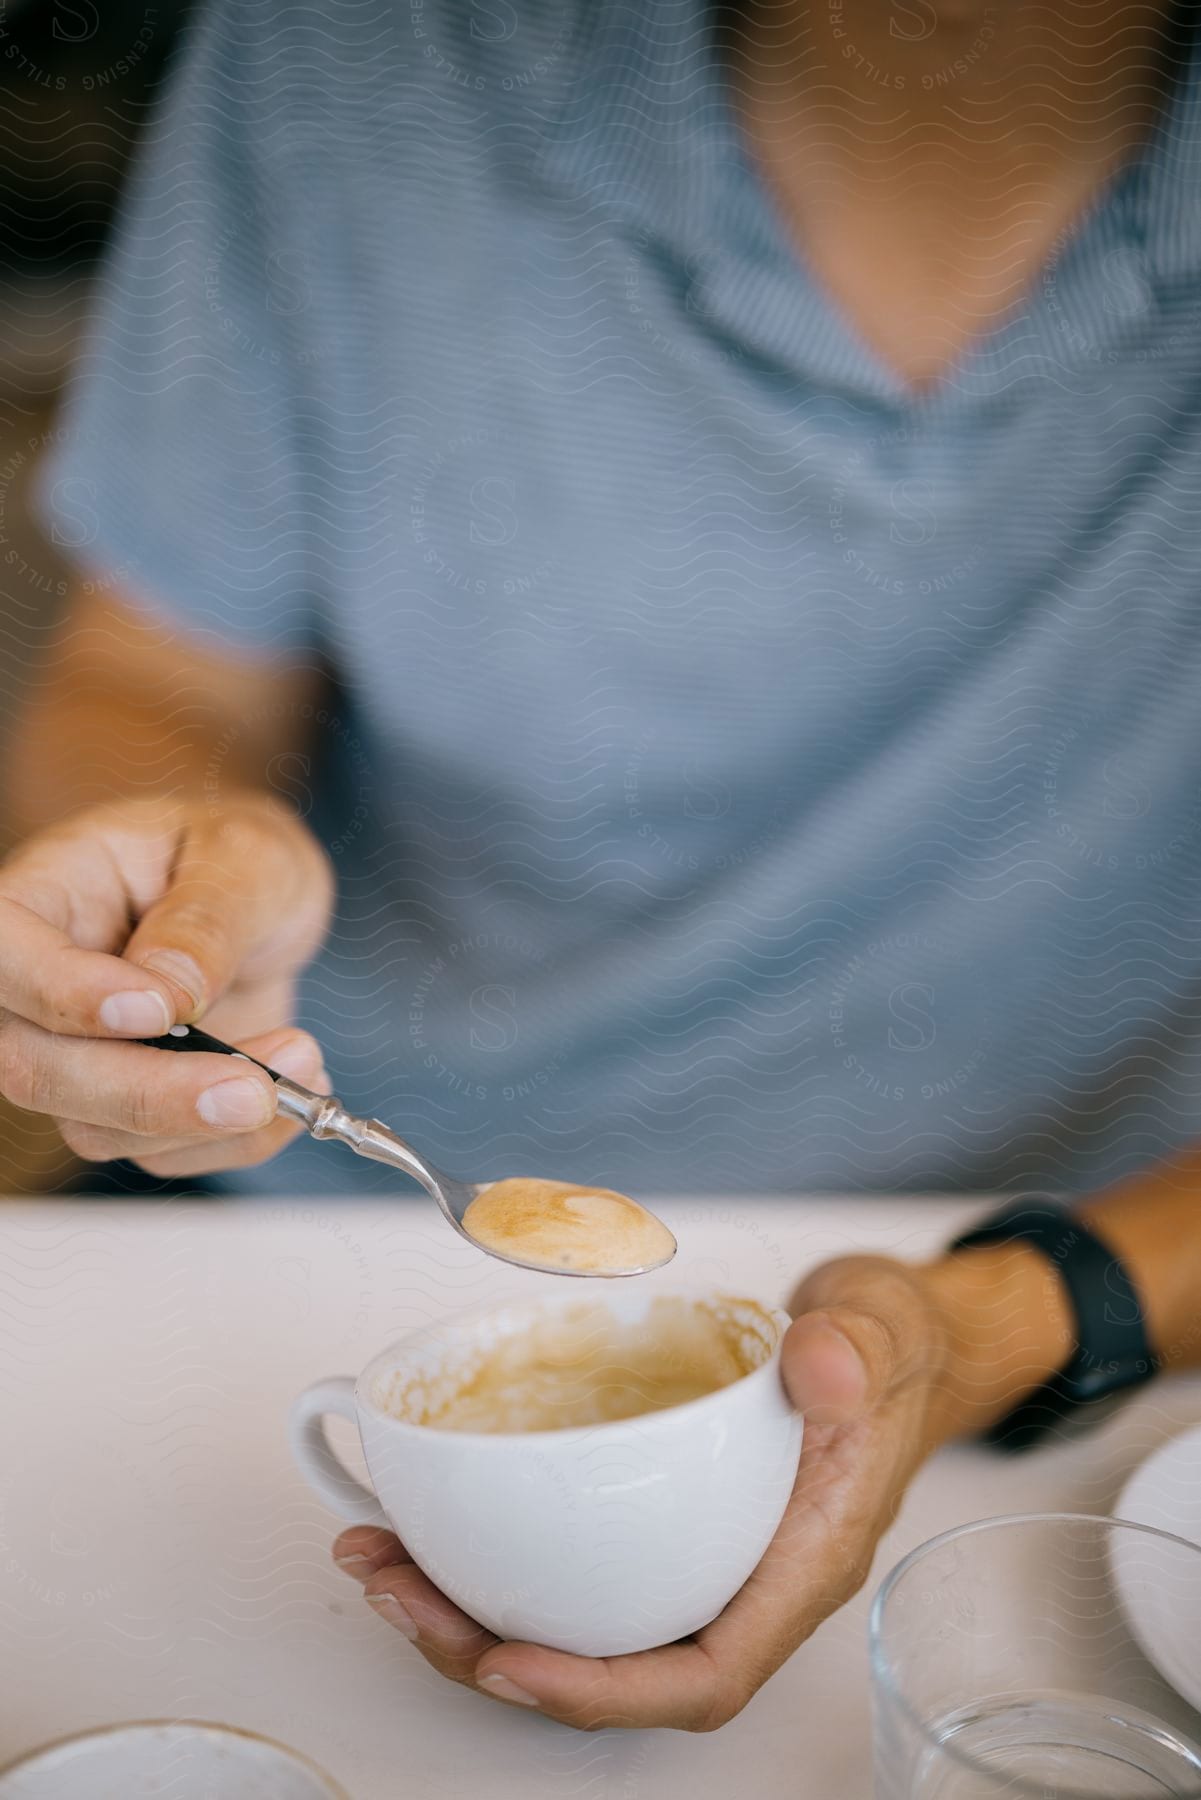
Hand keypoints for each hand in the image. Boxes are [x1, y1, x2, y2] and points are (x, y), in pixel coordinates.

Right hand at [0, 792, 333, 1177]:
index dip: (64, 994)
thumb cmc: (236, 857)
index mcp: (49, 894)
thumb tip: (170, 991)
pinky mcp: (128, 1102)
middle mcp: (41, 984)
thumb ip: (207, 919)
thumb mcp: (244, 856)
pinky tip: (295, 1087)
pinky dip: (235, 1141)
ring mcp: (77, 1052)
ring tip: (302, 1057)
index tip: (159, 1009)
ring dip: (205, 1121)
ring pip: (92, 1126)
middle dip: (148, 1093)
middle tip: (252, 1089)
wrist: (260, 898)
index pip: (5, 954)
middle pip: (36, 1066)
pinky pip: (160, 1151)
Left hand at [332, 1255, 956, 1730]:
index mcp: (799, 1564)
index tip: (511, 1661)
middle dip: (495, 1655)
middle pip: (613, 1666)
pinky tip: (428, 1518)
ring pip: (577, 1621)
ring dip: (472, 1610)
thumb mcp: (881, 1332)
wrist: (880, 1338)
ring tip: (383, 1563)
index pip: (706, 1673)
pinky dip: (494, 1551)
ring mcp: (694, 1552)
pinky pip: (570, 1561)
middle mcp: (740, 1579)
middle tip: (400, 1595)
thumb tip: (823, 1371)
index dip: (603, 1691)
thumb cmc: (885, 1352)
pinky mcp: (655, 1514)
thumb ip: (854, 1352)